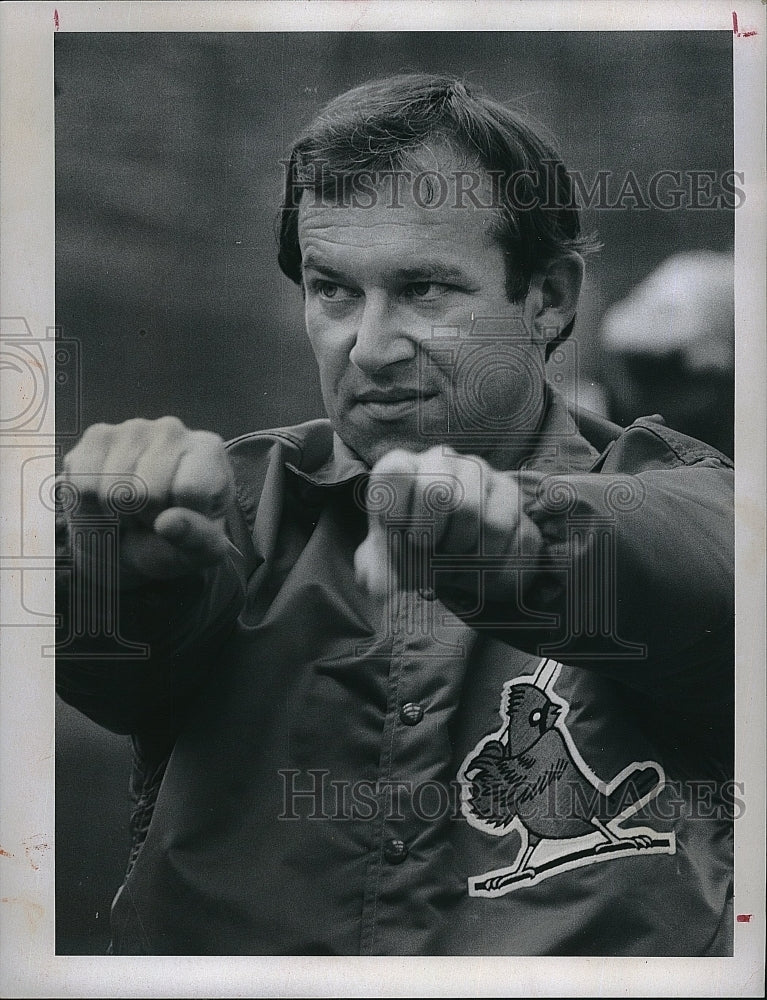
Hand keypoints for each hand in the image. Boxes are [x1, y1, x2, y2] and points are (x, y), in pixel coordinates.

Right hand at [59, 416, 235, 587]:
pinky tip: (107, 504)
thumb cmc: (177, 538)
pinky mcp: (96, 437)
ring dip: (117, 517)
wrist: (137, 535)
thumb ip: (196, 539)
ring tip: (131, 513)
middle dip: (144, 520)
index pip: (190, 490)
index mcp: (208, 450)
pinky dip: (90, 509)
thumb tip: (167, 523)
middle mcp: (172, 430)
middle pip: (147, 492)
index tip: (181, 522)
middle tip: (150, 520)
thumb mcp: (200, 550)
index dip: (180, 521)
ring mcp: (131, 429)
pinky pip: (83, 485)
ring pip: (113, 490)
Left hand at [354, 446, 542, 603]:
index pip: (394, 473)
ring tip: (451, 557)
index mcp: (402, 468)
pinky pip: (499, 528)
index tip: (400, 539)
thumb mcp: (390, 566)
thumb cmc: (417, 555)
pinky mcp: (509, 493)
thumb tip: (378, 584)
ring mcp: (479, 472)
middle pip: (436, 491)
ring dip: (459, 551)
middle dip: (430, 538)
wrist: (459, 564)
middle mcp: (440, 459)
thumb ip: (378, 571)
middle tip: (428, 552)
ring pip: (471, 511)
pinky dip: (485, 558)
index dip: (396, 515)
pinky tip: (476, 560)